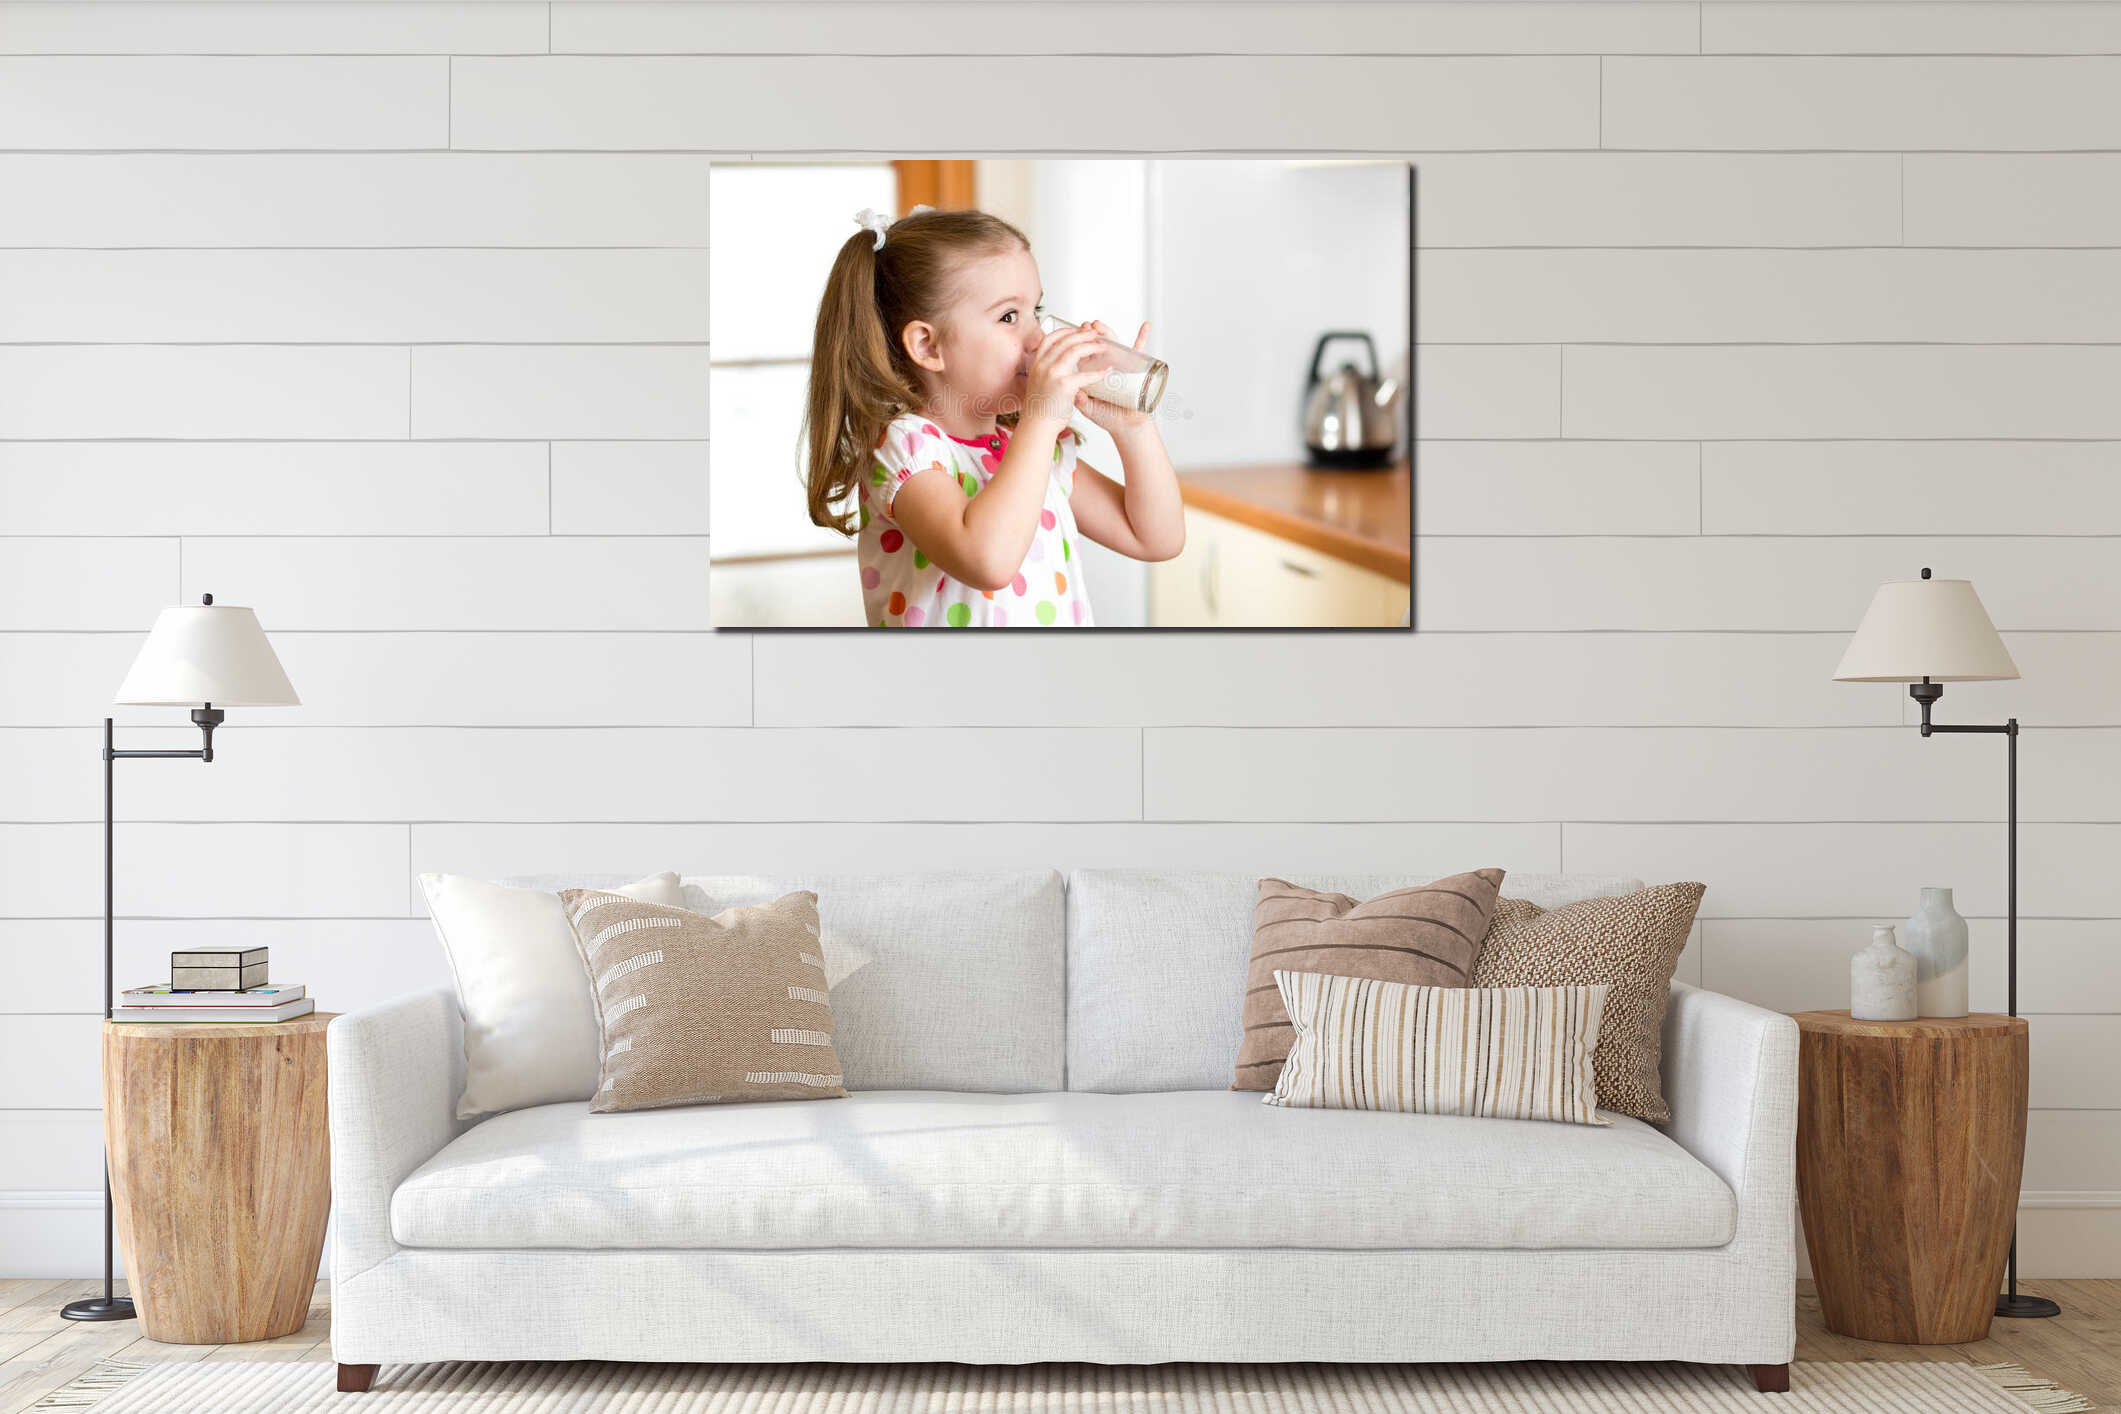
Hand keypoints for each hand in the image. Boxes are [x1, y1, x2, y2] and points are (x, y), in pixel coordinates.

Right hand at [1020, 322, 1107, 433]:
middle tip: (1095, 333)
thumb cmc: (1039, 409)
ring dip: (1091, 346)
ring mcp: (1052, 374)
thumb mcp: (1037, 384)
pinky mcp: (1064, 386)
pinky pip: (1085, 375)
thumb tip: (1057, 365)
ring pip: (1075, 351)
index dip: (1064, 331)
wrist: (1036, 426)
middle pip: (1064, 340)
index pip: (1050, 339)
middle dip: (1082, 334)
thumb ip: (1046, 372)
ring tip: (1103, 347)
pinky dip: (1098, 372)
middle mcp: (1043, 365)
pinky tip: (1106, 371)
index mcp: (1037, 364)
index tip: (1076, 329)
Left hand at [1070, 320, 1156, 438]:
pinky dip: (1143, 338)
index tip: (1070, 335)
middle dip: (1091, 334)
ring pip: (1114, 345)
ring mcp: (1121, 366)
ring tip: (1098, 325)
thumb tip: (1072, 389)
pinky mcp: (1135, 369)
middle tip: (1085, 326)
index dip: (1077, 344)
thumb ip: (1080, 400)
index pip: (1083, 355)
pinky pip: (1140, 352)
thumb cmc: (1108, 417)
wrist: (1125, 426)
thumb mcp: (1089, 408)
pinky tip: (1145, 326)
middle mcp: (1106, 367)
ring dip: (1107, 332)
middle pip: (1097, 346)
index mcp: (1092, 374)